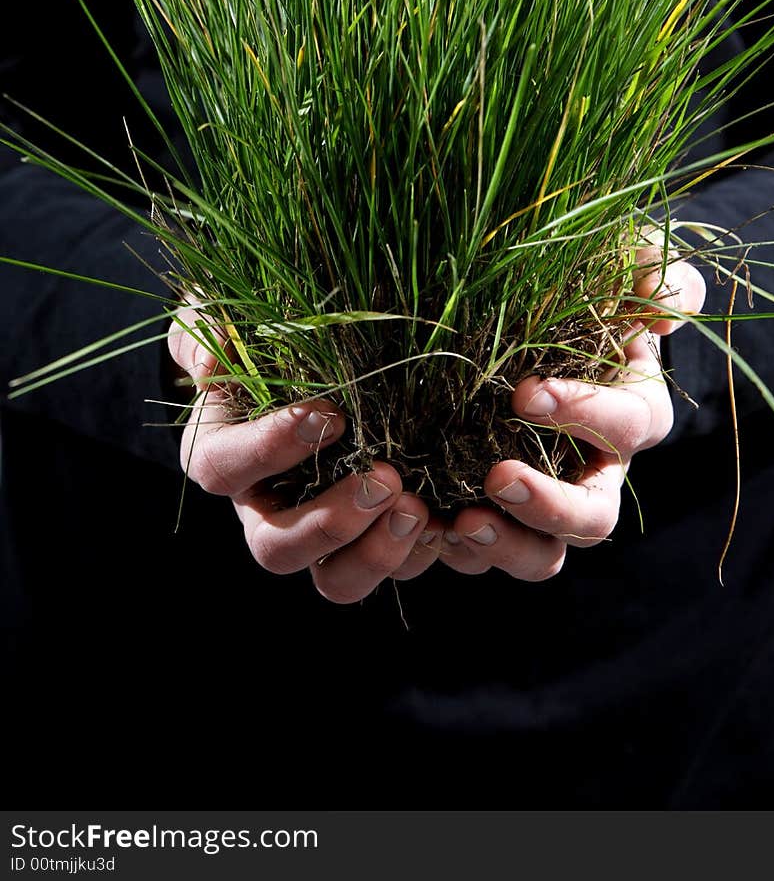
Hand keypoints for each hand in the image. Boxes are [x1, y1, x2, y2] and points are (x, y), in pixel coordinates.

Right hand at [169, 305, 446, 602]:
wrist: (301, 354)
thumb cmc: (257, 332)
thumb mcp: (219, 313)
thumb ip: (205, 326)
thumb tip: (211, 354)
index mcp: (221, 453)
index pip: (223, 467)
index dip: (270, 449)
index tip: (328, 415)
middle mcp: (262, 506)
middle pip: (276, 548)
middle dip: (332, 522)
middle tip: (385, 479)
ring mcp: (315, 530)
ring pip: (332, 577)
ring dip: (376, 553)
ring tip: (419, 509)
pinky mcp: (366, 537)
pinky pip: (387, 567)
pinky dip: (418, 553)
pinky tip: (450, 522)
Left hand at [435, 242, 706, 580]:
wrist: (514, 305)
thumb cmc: (574, 284)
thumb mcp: (616, 259)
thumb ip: (651, 270)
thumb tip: (666, 310)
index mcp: (631, 411)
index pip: (629, 426)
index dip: (585, 413)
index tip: (525, 392)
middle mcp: (596, 469)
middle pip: (594, 516)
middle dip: (550, 505)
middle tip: (497, 477)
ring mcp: (545, 498)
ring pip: (545, 553)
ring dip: (506, 546)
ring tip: (461, 524)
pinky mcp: (495, 514)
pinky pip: (489, 553)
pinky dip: (461, 549)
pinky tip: (428, 526)